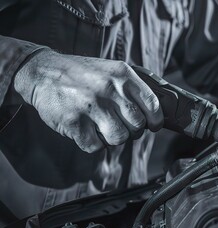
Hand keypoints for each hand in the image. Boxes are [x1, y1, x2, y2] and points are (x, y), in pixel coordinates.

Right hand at [14, 50, 163, 152]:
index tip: (152, 126)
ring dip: (113, 138)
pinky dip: (93, 143)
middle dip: (133, 131)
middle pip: (137, 126)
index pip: (152, 104)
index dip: (155, 120)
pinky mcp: (74, 122)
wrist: (43, 72)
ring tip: (104, 128)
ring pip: (119, 138)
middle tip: (122, 126)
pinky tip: (87, 130)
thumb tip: (154, 114)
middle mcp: (109, 89)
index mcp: (123, 76)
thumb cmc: (82, 74)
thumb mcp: (112, 71)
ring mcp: (91, 106)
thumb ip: (132, 89)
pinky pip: (96, 146)